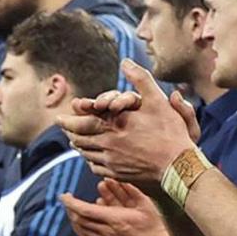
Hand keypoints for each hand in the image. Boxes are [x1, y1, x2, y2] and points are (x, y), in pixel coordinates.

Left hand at [61, 178, 170, 235]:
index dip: (71, 202)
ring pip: (81, 231)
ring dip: (73, 219)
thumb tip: (108, 179)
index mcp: (115, 220)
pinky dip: (79, 230)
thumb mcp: (143, 203)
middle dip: (69, 209)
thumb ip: (125, 190)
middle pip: (79, 221)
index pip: (84, 210)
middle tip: (67, 199)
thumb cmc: (154, 226)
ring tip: (71, 210)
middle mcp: (107, 232)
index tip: (63, 195)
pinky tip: (79, 224)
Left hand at [64, 61, 192, 185]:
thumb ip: (140, 79)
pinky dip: (89, 160)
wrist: (178, 166)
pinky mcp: (117, 174)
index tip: (58, 118)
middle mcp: (108, 144)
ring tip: (73, 140)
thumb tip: (126, 62)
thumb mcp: (157, 100)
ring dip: (78, 145)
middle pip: (79, 138)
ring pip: (86, 153)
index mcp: (113, 125)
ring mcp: (111, 161)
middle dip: (69, 132)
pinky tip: (90, 157)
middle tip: (62, 128)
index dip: (68, 120)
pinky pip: (95, 167)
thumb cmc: (170, 132)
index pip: (81, 122)